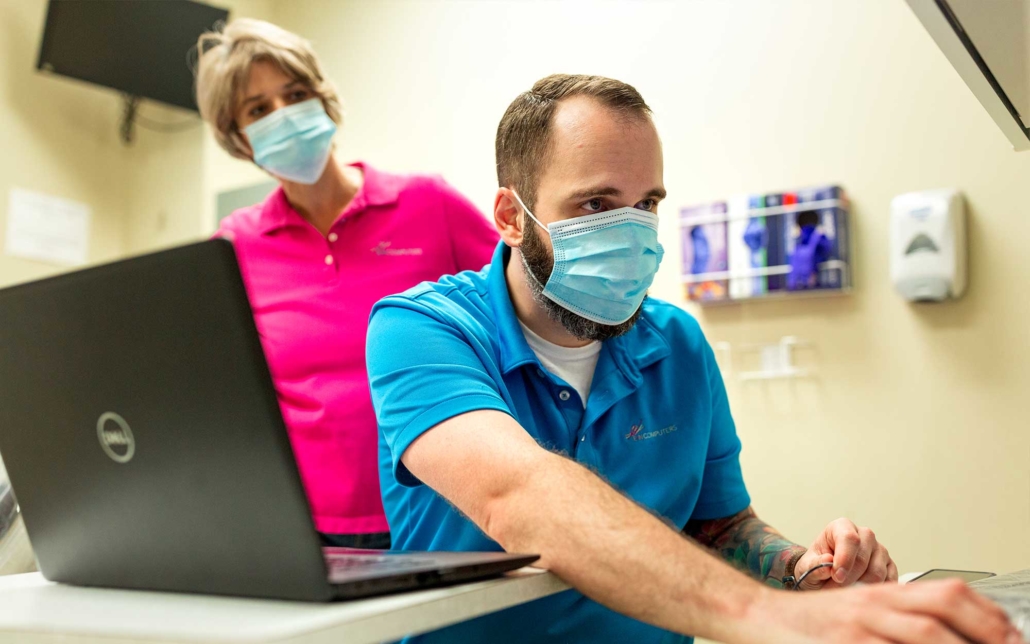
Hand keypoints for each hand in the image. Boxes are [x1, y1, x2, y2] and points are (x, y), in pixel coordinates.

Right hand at [755, 579, 1021, 643]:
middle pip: (943, 608)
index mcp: (883, 592)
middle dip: (985, 632)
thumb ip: (898, 619)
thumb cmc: (811, 624)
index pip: (949, 592)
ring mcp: (857, 627)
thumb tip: (947, 634)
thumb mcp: (859, 612)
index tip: (1010, 635)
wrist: (758, 618)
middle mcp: (874, 604)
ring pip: (922, 635)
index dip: (987, 613)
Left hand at [794, 518, 897, 589]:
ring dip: (860, 587)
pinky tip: (860, 592)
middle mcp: (864, 535)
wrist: (824, 577)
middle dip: (848, 578)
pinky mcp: (889, 566)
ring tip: (843, 592)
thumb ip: (815, 564)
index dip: (844, 559)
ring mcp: (879, 550)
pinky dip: (875, 591)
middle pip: (863, 558)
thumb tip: (827, 562)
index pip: (849, 538)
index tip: (836, 576)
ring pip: (877, 572)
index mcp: (842, 527)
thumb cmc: (816, 567)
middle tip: (834, 590)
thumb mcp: (807, 566)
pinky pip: (888, 582)